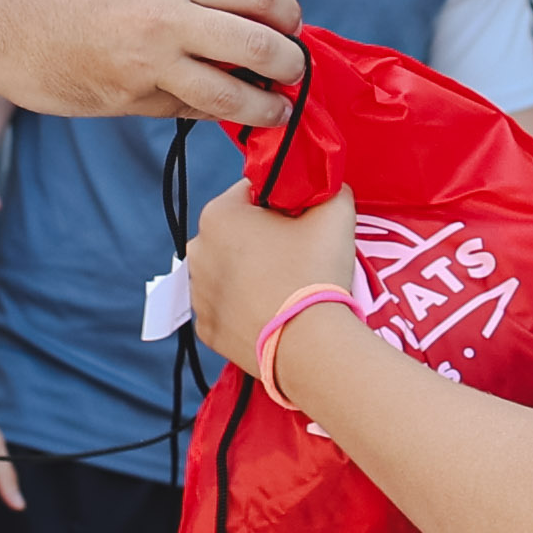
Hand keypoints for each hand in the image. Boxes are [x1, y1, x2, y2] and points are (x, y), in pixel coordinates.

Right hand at [0, 0, 301, 128]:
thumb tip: (237, 17)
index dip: (288, 15)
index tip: (292, 28)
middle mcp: (167, 16)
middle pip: (260, 45)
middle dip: (291, 65)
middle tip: (295, 74)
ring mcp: (149, 63)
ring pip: (232, 94)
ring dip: (266, 107)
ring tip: (276, 111)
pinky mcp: (131, 100)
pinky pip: (188, 112)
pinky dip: (210, 113)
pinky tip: (219, 111)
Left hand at [183, 179, 359, 390]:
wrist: (309, 345)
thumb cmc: (316, 271)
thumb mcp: (335, 211)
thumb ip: (329, 188)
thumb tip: (326, 188)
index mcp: (218, 215)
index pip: (253, 192)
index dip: (283, 202)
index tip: (302, 221)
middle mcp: (197, 251)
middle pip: (237, 232)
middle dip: (264, 238)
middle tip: (298, 256)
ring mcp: (198, 294)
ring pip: (230, 271)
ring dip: (253, 273)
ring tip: (287, 287)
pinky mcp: (207, 329)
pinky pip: (228, 307)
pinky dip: (246, 308)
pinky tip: (273, 311)